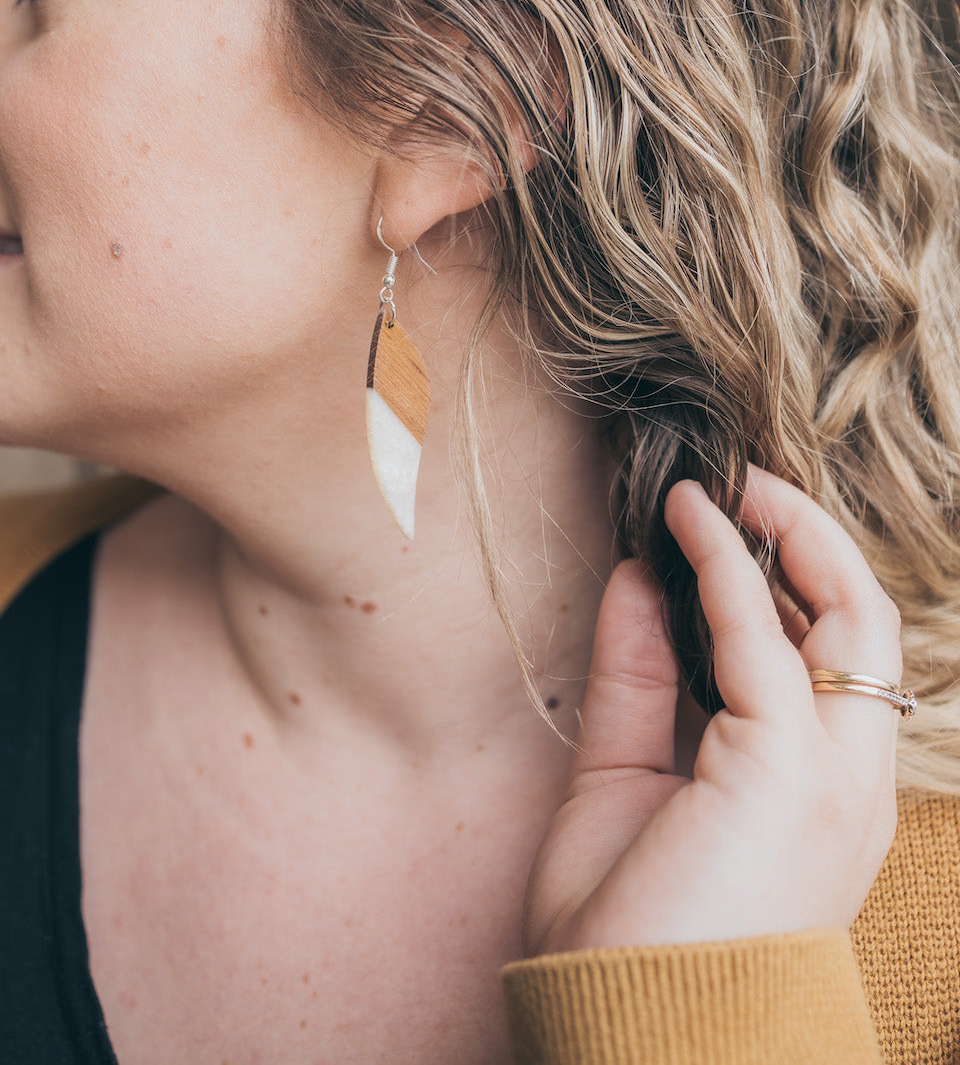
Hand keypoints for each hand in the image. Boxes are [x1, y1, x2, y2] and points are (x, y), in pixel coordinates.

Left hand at [523, 465, 902, 952]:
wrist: (624, 1039)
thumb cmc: (627, 934)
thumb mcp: (626, 784)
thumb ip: (637, 680)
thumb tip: (633, 577)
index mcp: (824, 797)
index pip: (839, 660)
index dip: (795, 581)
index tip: (729, 525)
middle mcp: (850, 783)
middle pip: (867, 624)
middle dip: (810, 540)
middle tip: (741, 485)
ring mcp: (832, 776)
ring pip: (850, 614)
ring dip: (786, 532)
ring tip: (726, 482)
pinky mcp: (788, 768)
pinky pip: (763, 634)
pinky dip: (725, 564)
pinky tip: (688, 520)